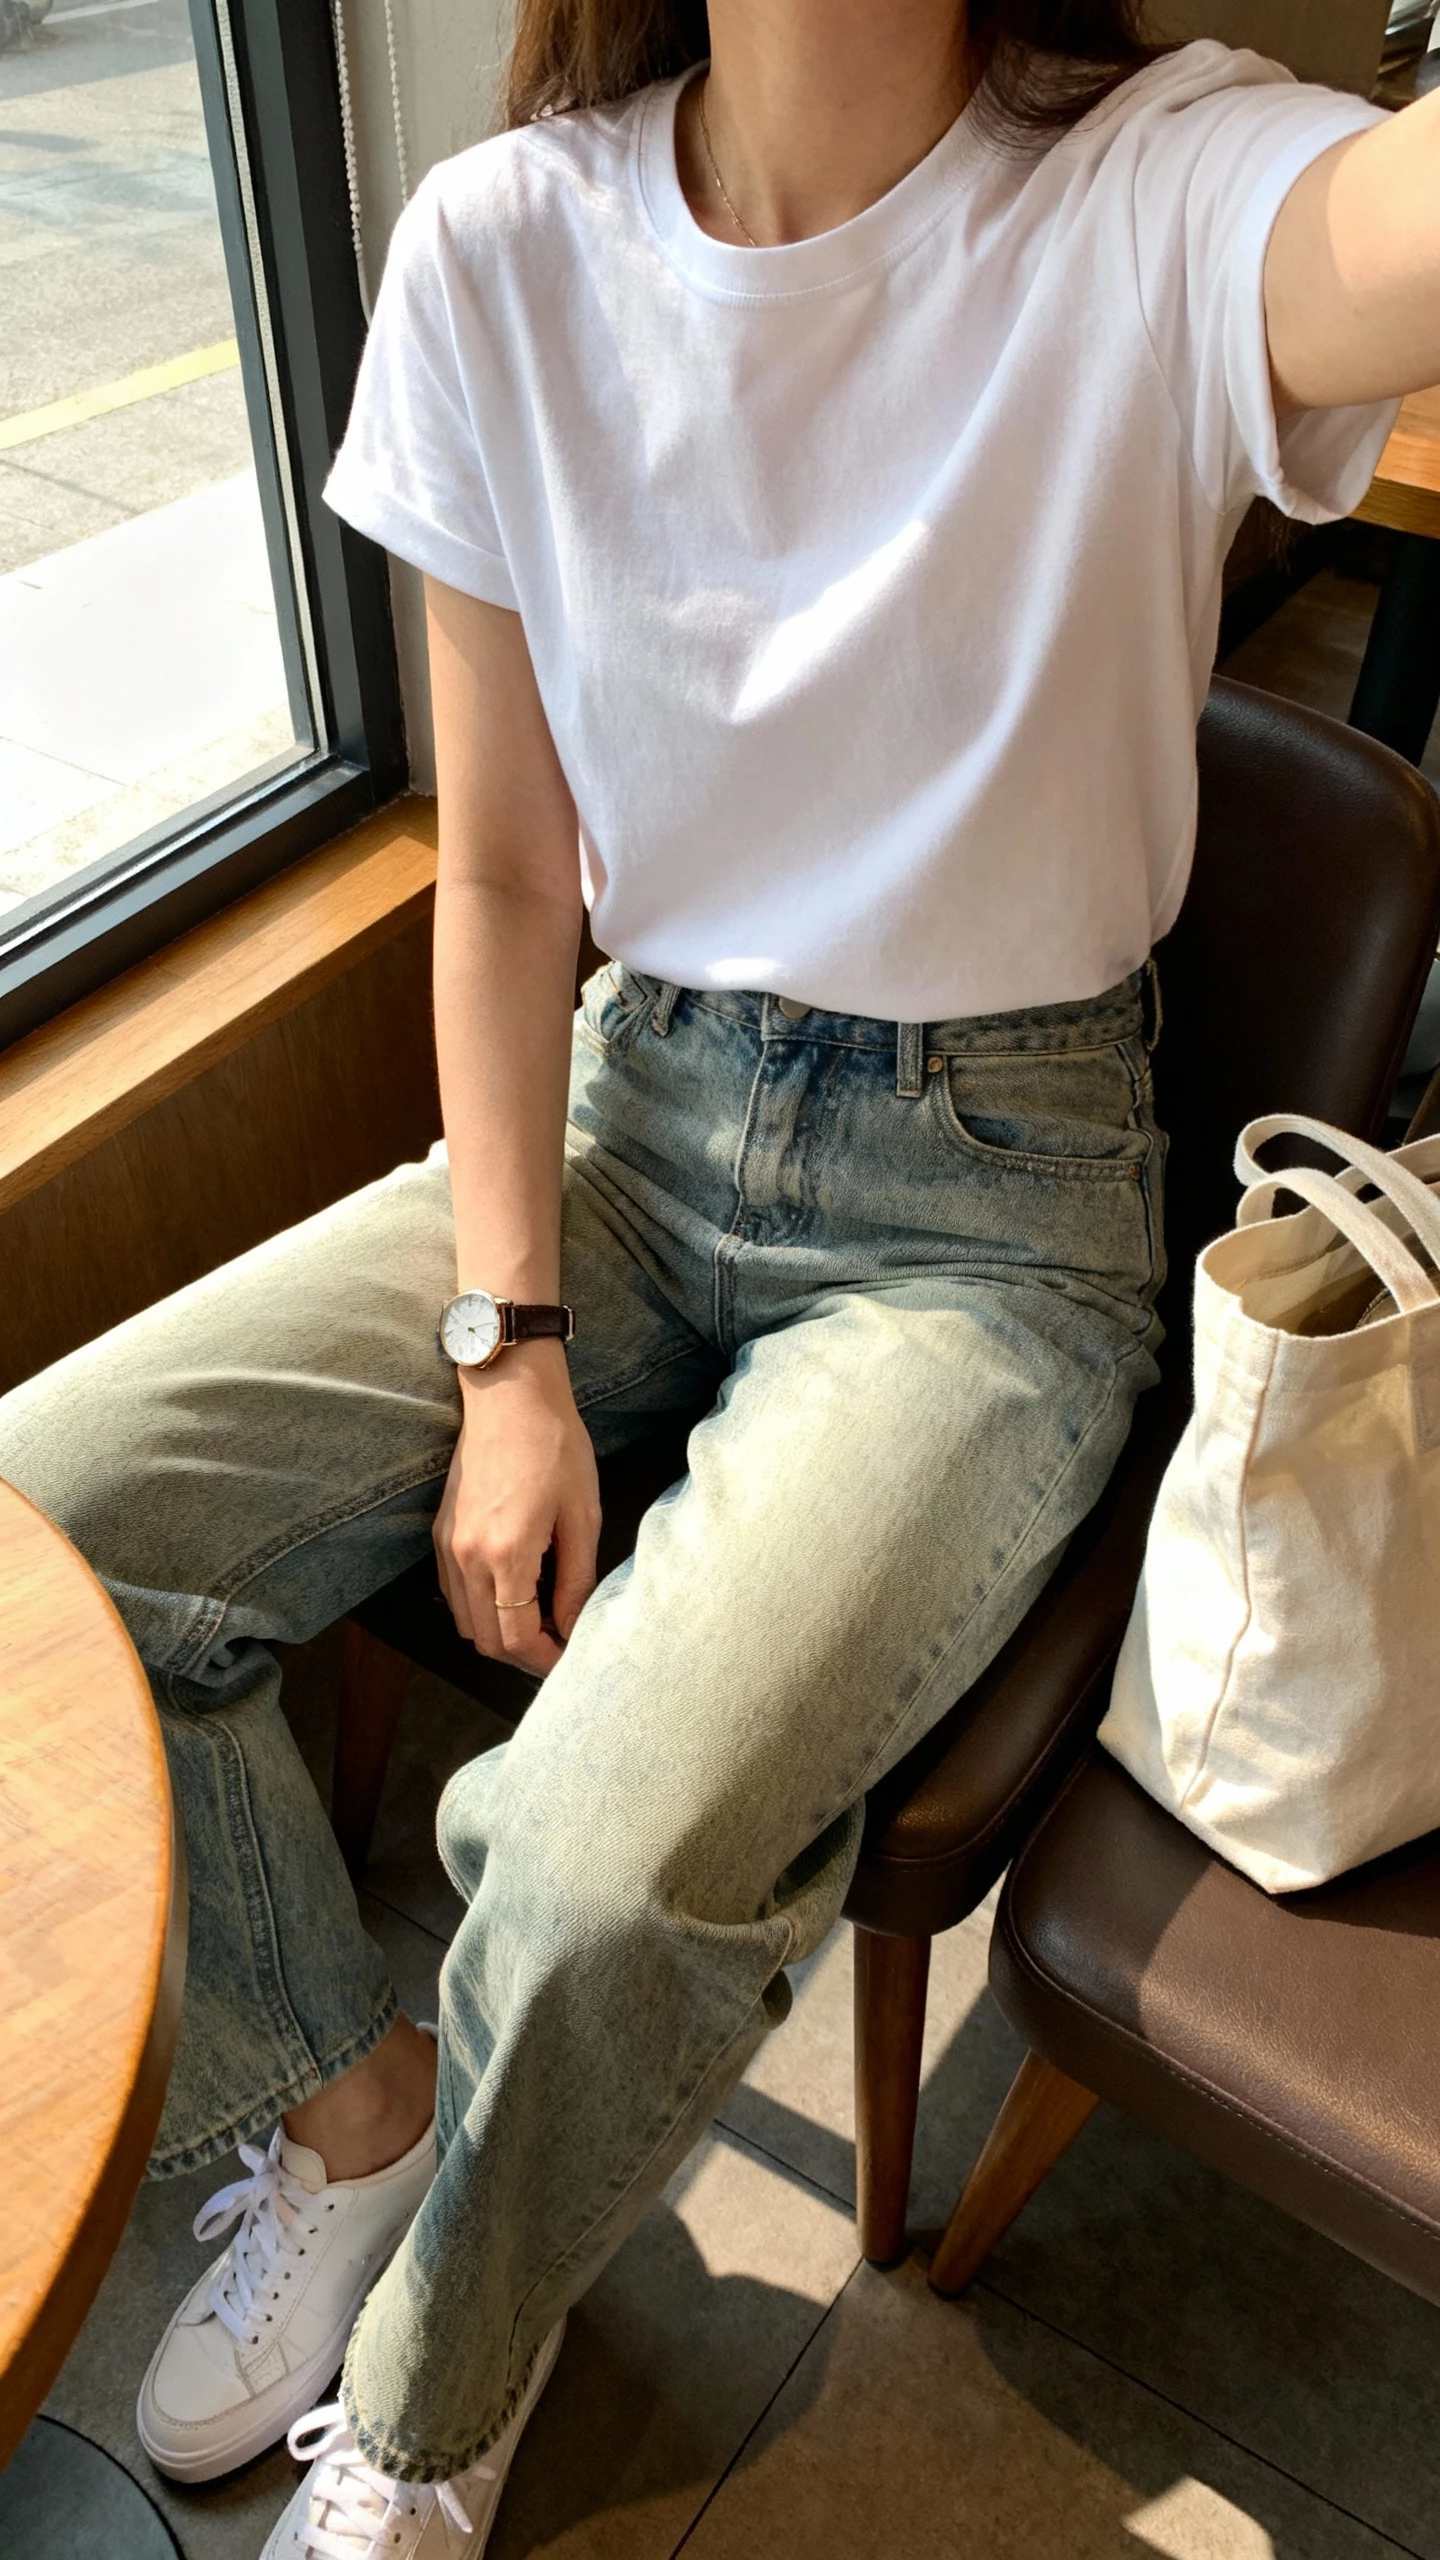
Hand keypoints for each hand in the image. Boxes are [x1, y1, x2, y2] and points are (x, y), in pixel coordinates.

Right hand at [433, 1340, 600, 1675]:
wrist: (510, 1396)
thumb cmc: (554, 1446)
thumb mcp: (583, 1515)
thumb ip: (576, 1580)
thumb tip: (573, 1625)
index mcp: (506, 1554)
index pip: (517, 1639)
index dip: (545, 1662)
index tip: (569, 1658)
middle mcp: (467, 1557)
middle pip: (485, 1641)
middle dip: (523, 1656)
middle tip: (558, 1646)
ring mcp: (448, 1546)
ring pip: (465, 1622)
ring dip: (499, 1634)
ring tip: (540, 1621)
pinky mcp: (440, 1532)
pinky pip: (453, 1593)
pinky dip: (480, 1609)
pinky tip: (512, 1593)